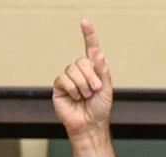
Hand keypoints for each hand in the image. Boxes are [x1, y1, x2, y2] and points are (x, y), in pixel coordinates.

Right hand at [53, 19, 112, 137]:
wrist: (90, 125)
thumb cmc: (100, 109)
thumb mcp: (106, 89)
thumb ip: (102, 71)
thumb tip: (99, 54)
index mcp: (94, 70)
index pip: (90, 49)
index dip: (89, 36)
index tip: (85, 22)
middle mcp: (80, 72)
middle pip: (81, 62)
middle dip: (91, 76)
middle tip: (95, 90)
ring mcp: (69, 79)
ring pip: (72, 70)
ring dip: (82, 85)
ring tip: (86, 96)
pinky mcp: (59, 87)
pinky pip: (63, 80)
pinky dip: (72, 89)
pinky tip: (76, 98)